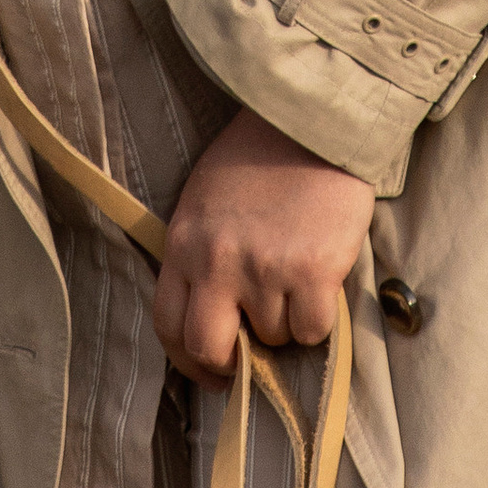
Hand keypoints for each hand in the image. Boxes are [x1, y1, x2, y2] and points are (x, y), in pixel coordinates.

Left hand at [153, 110, 373, 386]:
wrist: (311, 121)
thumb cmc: (257, 157)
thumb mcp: (205, 201)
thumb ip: (199, 254)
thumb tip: (214, 315)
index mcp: (184, 242)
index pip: (168, 325)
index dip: (188, 359)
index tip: (211, 366)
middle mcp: (218, 261)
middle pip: (209, 348)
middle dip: (231, 362)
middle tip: (252, 357)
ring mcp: (265, 268)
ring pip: (272, 338)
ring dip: (284, 322)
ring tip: (293, 279)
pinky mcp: (312, 271)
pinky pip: (312, 330)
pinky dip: (317, 318)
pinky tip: (319, 283)